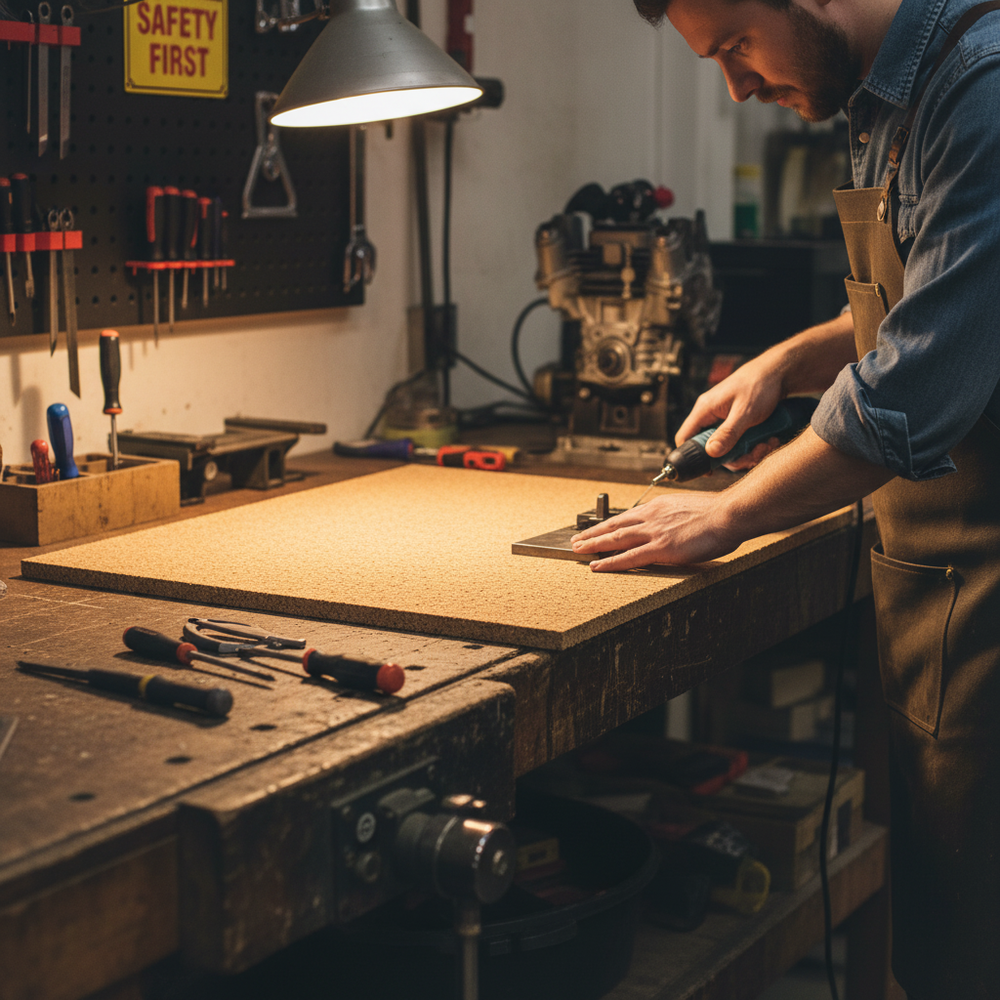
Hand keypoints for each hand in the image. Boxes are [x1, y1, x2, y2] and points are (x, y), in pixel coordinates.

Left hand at [570, 491, 739, 571]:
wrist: (729, 514)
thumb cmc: (719, 514)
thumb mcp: (690, 508)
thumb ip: (675, 516)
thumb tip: (673, 523)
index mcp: (660, 506)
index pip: (628, 515)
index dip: (610, 523)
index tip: (598, 529)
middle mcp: (652, 516)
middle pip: (614, 524)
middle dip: (594, 533)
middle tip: (578, 540)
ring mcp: (655, 532)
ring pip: (615, 538)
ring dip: (594, 545)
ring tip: (578, 551)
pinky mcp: (661, 548)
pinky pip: (629, 557)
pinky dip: (610, 562)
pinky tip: (597, 566)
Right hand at [675, 355, 784, 460]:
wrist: (779, 373)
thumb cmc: (760, 385)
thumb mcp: (745, 412)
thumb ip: (728, 433)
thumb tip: (711, 453)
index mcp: (705, 410)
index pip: (684, 437)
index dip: (691, 456)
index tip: (708, 471)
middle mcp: (711, 416)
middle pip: (711, 449)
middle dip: (734, 457)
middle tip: (754, 455)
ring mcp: (724, 420)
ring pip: (729, 448)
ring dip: (749, 452)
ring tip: (768, 444)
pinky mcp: (737, 423)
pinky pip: (740, 443)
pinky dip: (755, 446)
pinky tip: (770, 440)